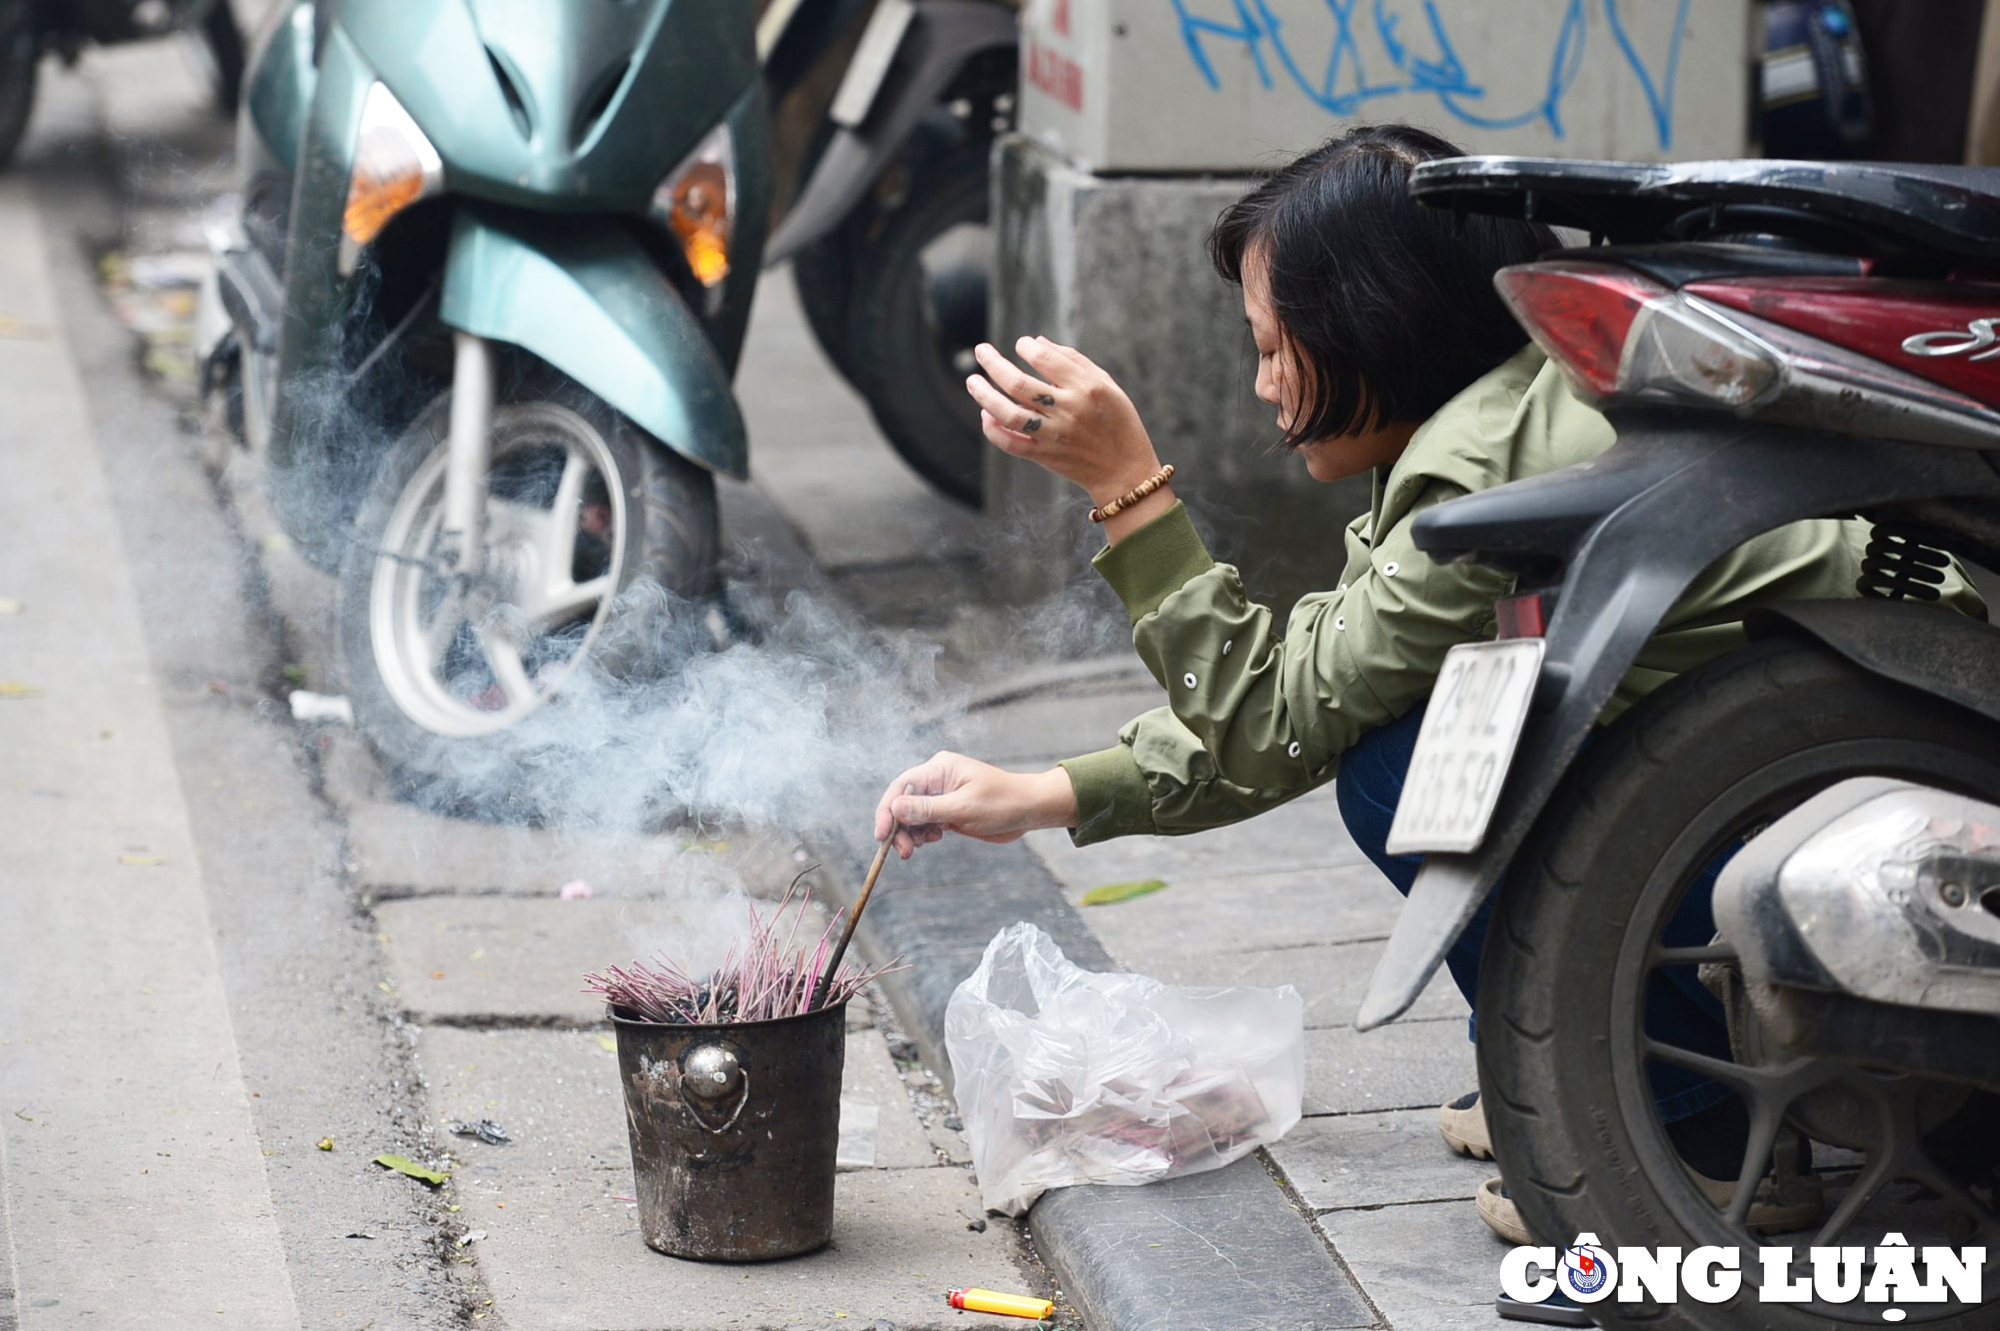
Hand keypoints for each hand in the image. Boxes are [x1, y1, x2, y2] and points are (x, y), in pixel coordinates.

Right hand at [872, 752, 1078, 859]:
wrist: (1029, 811)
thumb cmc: (1002, 803)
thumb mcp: (963, 808)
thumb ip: (928, 809)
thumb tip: (895, 808)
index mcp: (939, 769)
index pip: (902, 787)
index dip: (887, 810)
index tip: (881, 835)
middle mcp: (938, 779)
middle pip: (904, 802)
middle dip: (899, 827)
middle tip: (903, 852)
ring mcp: (943, 795)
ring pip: (913, 815)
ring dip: (910, 833)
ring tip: (915, 849)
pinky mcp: (949, 810)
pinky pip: (926, 822)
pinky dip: (923, 834)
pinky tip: (932, 839)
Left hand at [966, 337, 1162, 507]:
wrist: (1123, 470)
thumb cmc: (1117, 421)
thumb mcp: (1107, 384)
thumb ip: (1073, 360)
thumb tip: (1038, 342)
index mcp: (1086, 388)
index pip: (1045, 359)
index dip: (1026, 347)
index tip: (1021, 345)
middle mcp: (1068, 410)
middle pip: (1019, 384)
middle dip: (993, 364)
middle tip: (980, 350)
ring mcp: (1054, 435)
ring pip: (1009, 414)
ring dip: (985, 396)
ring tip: (972, 380)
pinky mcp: (1044, 456)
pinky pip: (1011, 444)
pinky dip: (993, 430)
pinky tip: (985, 414)